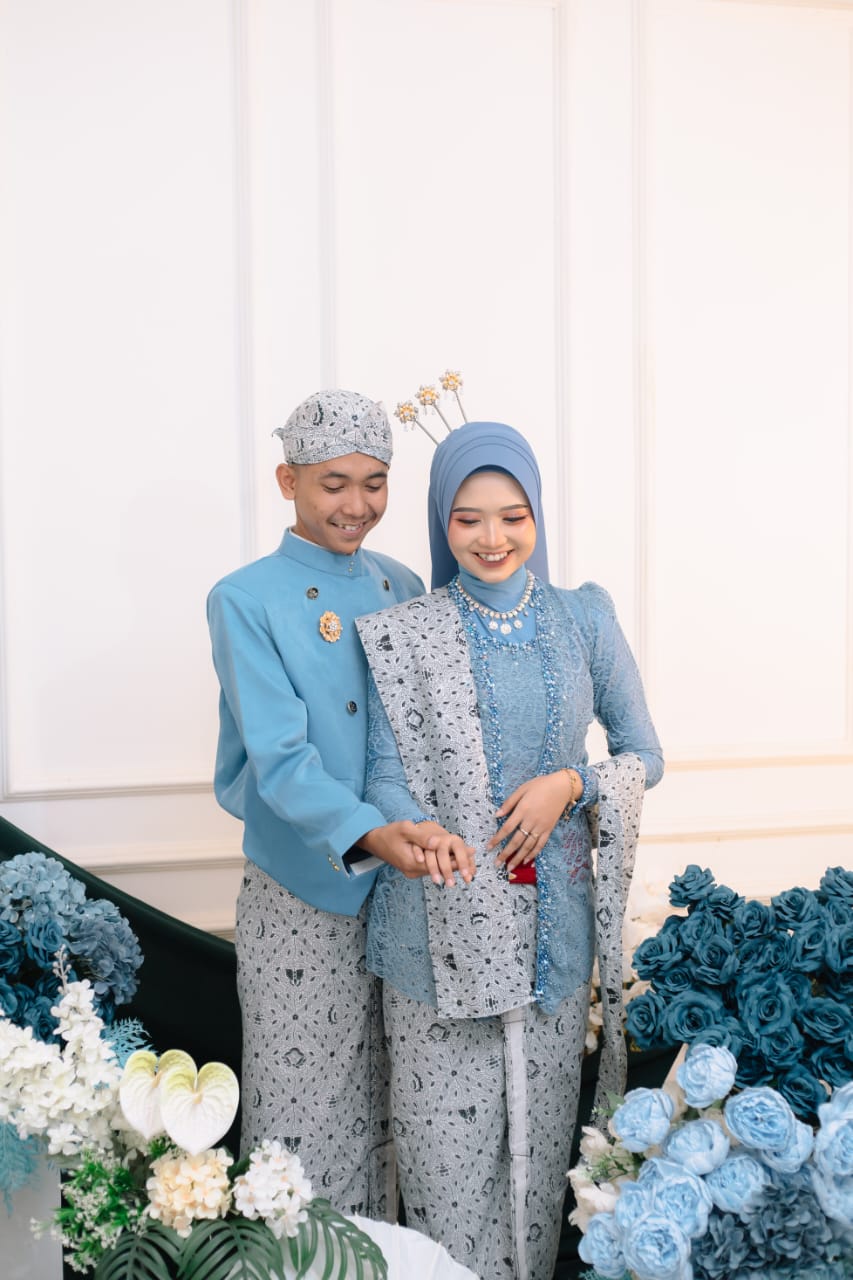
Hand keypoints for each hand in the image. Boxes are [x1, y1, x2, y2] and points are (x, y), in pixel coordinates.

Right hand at [359, 821, 474, 885]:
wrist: (373, 841)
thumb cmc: (389, 832)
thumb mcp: (405, 829)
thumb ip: (421, 837)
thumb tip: (436, 842)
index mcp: (413, 862)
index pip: (440, 864)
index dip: (456, 860)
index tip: (471, 855)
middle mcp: (413, 871)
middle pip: (440, 870)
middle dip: (457, 864)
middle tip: (474, 859)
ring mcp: (412, 872)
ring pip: (436, 870)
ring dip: (450, 865)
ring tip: (468, 860)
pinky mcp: (411, 870)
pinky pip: (430, 869)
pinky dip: (440, 865)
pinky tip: (451, 859)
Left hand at [488, 770, 578, 872]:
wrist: (562, 787)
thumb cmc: (540, 785)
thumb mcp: (522, 789)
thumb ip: (509, 803)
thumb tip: (496, 815)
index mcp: (523, 810)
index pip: (507, 828)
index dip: (497, 839)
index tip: (489, 847)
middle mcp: (531, 821)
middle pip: (516, 841)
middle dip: (505, 854)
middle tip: (497, 864)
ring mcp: (541, 827)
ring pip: (528, 846)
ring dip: (518, 858)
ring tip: (509, 868)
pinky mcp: (549, 830)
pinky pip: (540, 845)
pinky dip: (533, 854)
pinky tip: (526, 861)